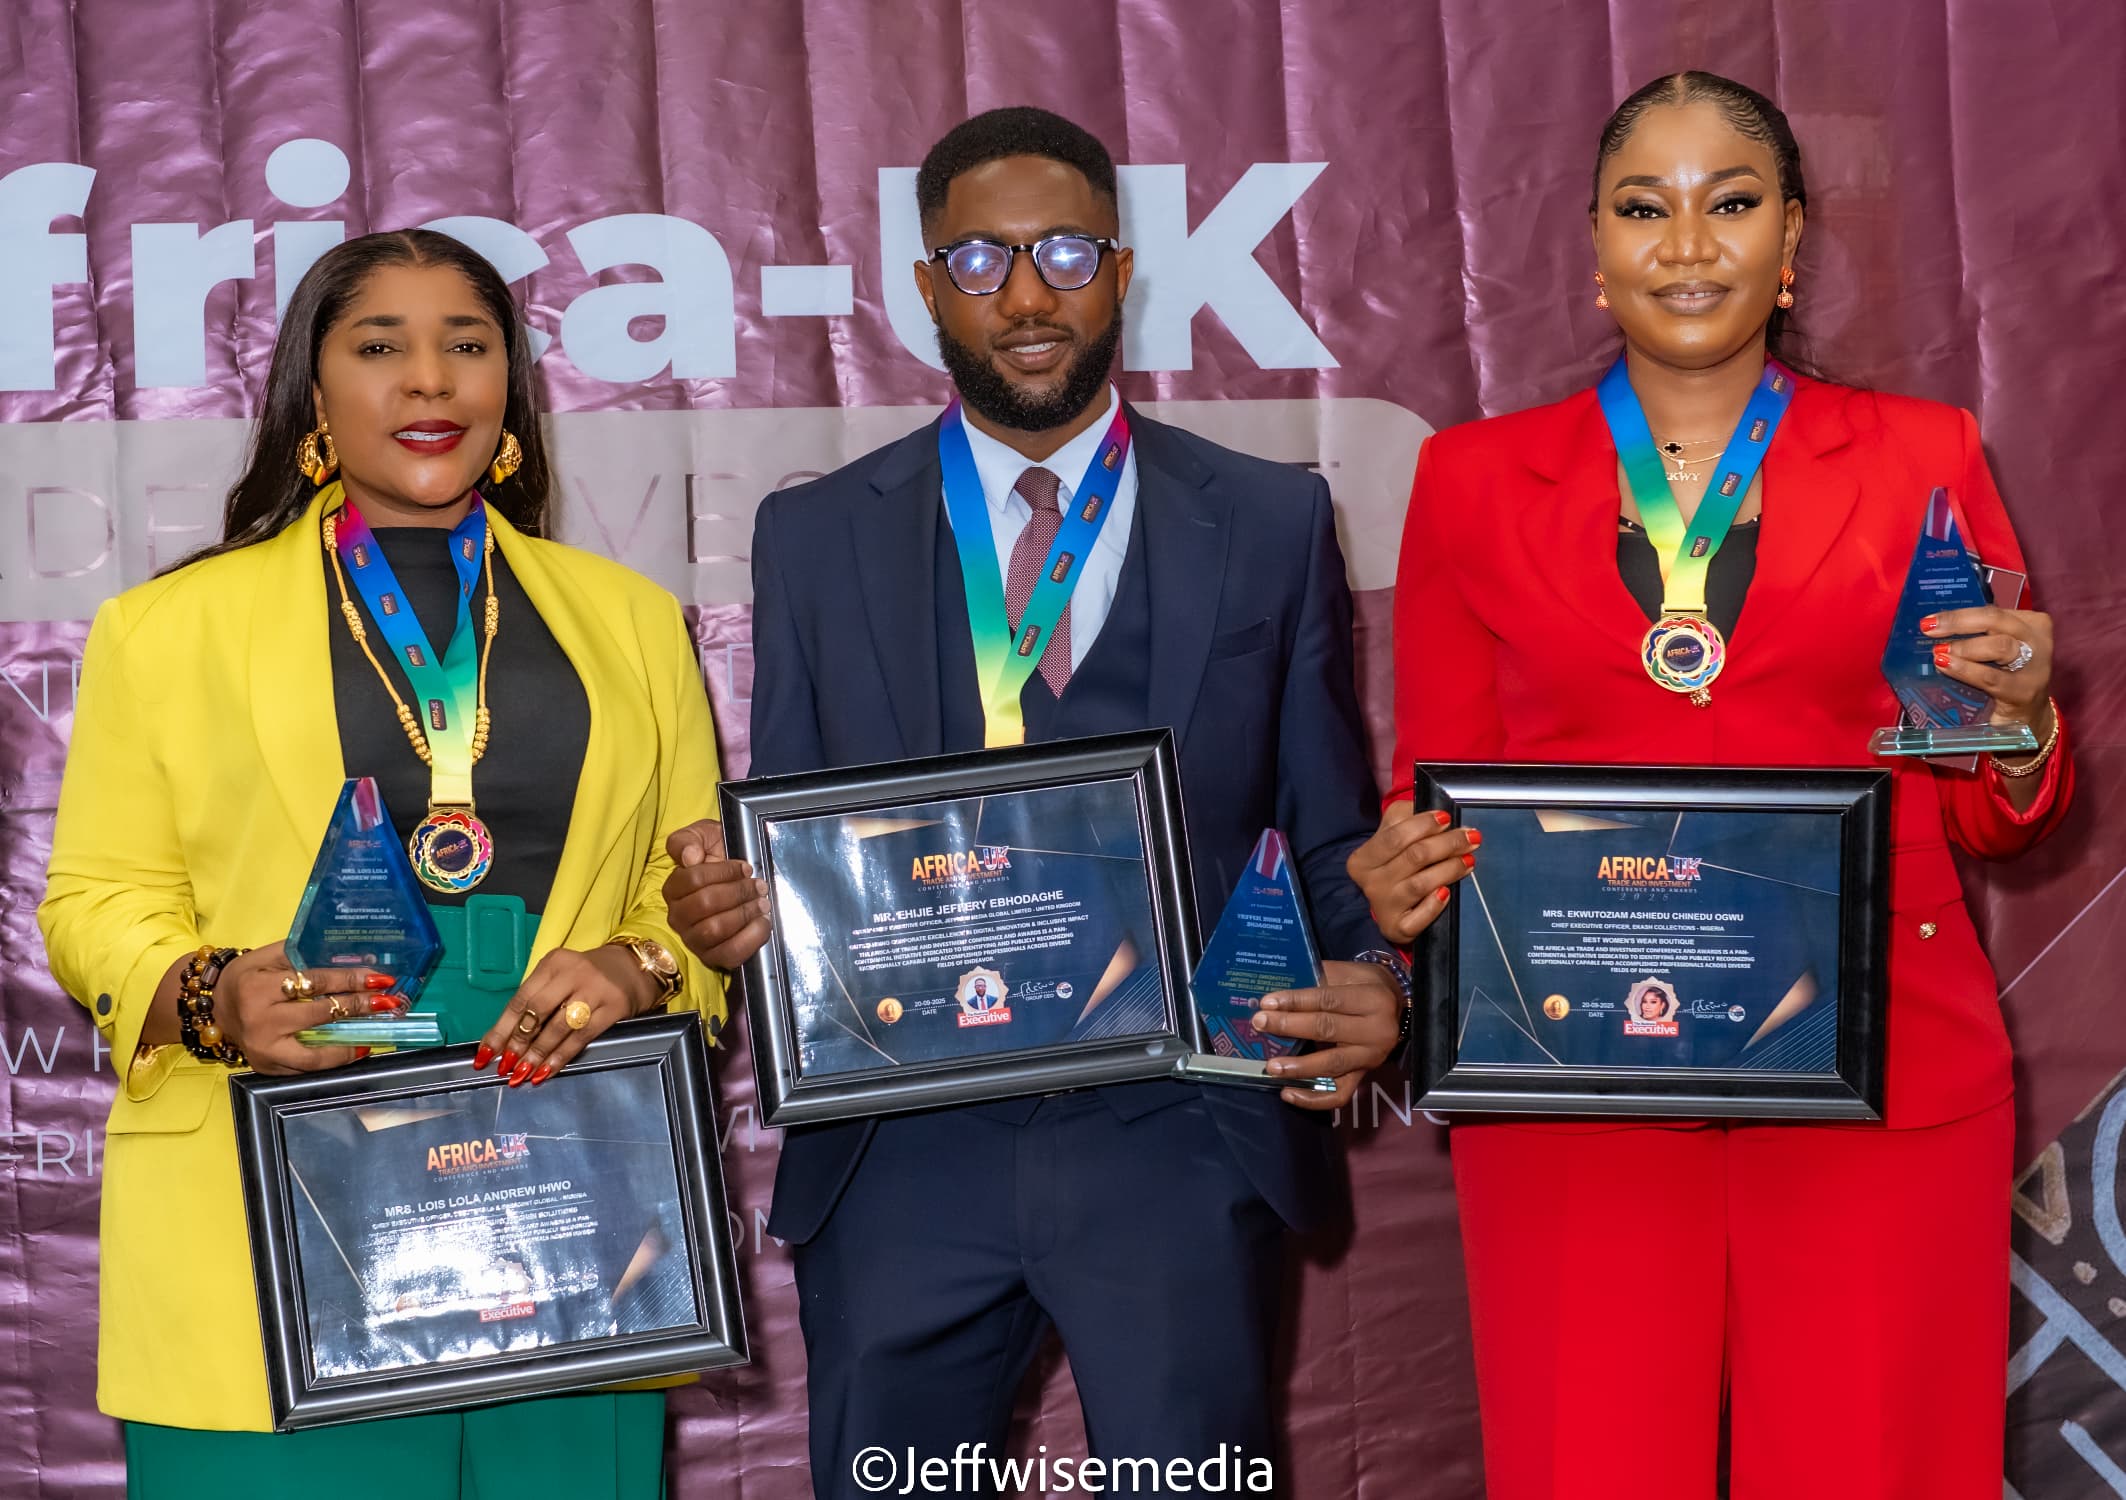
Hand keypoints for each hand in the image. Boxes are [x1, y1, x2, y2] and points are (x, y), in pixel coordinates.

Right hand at [217, 942, 404, 1074]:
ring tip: (376, 1035)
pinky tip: (355, 1050)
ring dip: (350, 1045)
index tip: (380, 979)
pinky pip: (306, 1068)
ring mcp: (263, 1049)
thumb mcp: (267, 956)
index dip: (351, 980)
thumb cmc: (245, 977)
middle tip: (387, 1003)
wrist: (209, 1007)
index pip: (316, 983)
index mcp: (259, 987)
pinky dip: (333, 1060)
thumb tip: (355, 959)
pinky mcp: (266, 1067)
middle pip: (320, 1015)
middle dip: (358, 1008)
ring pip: (315, 1054)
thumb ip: (304, 955)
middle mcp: (260, 1021)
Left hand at [473, 946, 648, 1085]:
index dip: (501, 1029)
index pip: (520, 999)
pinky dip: (561, 1056)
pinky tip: (547, 1071)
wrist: (635, 968)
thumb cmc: (588, 977)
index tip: (486, 1054)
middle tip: (504, 1066)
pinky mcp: (613, 1007)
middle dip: (518, 1043)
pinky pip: (581, 1037)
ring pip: (558, 1027)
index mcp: (553, 963)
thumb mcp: (561, 977)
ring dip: (537, 1054)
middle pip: (537, 1011)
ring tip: (521, 1074)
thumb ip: (538, 1001)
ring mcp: (595, 989)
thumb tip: (506, 1041)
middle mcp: (573, 972)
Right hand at [662, 818, 770, 968]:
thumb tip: (690, 857)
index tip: (745, 868)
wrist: (738, 881)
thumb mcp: (702, 836)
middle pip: (705, 904)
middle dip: (738, 892)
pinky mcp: (713, 957)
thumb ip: (688, 840)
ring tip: (763, 902)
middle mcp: (678, 917)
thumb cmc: (717, 855)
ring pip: (715, 930)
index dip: (723, 872)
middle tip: (759, 886)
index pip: (693, 879)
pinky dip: (751, 938)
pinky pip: (730, 953)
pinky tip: (764, 922)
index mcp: (673, 888)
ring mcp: (694, 940)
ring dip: (744, 914)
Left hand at [1247, 960, 1403, 1110]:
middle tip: (1260, 1024)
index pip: (1328, 999)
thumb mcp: (1348, 973)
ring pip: (1332, 1065)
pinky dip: (1313, 1098)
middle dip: (1289, 1026)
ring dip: (1299, 1067)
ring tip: (1272, 1066)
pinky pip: (1339, 1094)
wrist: (1397, 1008)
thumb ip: (1318, 980)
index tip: (1267, 1002)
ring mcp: (1371, 1057)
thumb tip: (1278, 993)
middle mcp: (1377, 1030)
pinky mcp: (1364, 1076)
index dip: (1296, 1001)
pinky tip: (1288, 1093)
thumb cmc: (1365, 986)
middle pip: (1327, 1029)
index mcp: (1373, 999)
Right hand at [1346, 801, 1479, 945]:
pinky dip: (1435, 904)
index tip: (1447, 818)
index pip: (1395, 837)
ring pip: (1422, 884)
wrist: (1388, 906)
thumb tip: (1434, 811)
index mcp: (1364, 858)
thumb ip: (1406, 816)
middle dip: (1448, 843)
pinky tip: (1448, 892)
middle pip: (1414, 857)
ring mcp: (1383, 907)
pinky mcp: (1397, 928)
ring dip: (1450, 869)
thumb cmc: (1393, 864)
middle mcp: (1370, 883)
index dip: (1424, 825)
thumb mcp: (1390, 834)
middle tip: (1470, 837)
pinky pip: (1420, 917)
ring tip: (1468, 859)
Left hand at [1922, 606, 2055, 727]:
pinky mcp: (2024, 691)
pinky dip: (1965, 670)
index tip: (1930, 619)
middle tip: (1929, 629)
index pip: (1992, 611)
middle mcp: (2037, 640)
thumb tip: (1936, 626)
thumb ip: (1977, 636)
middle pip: (1996, 620)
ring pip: (1999, 646)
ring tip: (1939, 653)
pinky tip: (1946, 667)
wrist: (2026, 717)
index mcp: (2031, 623)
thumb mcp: (1997, 649)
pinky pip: (1991, 677)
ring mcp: (2034, 666)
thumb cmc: (2006, 676)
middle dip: (1958, 622)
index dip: (1960, 613)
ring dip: (1965, 647)